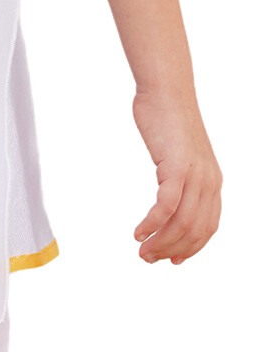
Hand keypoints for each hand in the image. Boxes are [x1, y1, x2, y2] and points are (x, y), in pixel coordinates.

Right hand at [131, 88, 221, 263]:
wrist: (166, 92)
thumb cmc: (167, 117)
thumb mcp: (179, 153)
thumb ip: (180, 174)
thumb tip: (170, 191)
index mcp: (213, 181)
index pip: (208, 227)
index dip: (192, 247)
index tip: (173, 259)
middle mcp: (210, 182)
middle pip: (195, 231)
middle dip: (172, 250)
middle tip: (149, 259)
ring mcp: (195, 176)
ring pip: (182, 224)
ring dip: (161, 242)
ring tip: (142, 251)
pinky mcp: (177, 168)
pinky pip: (166, 207)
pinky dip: (152, 224)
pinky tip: (138, 232)